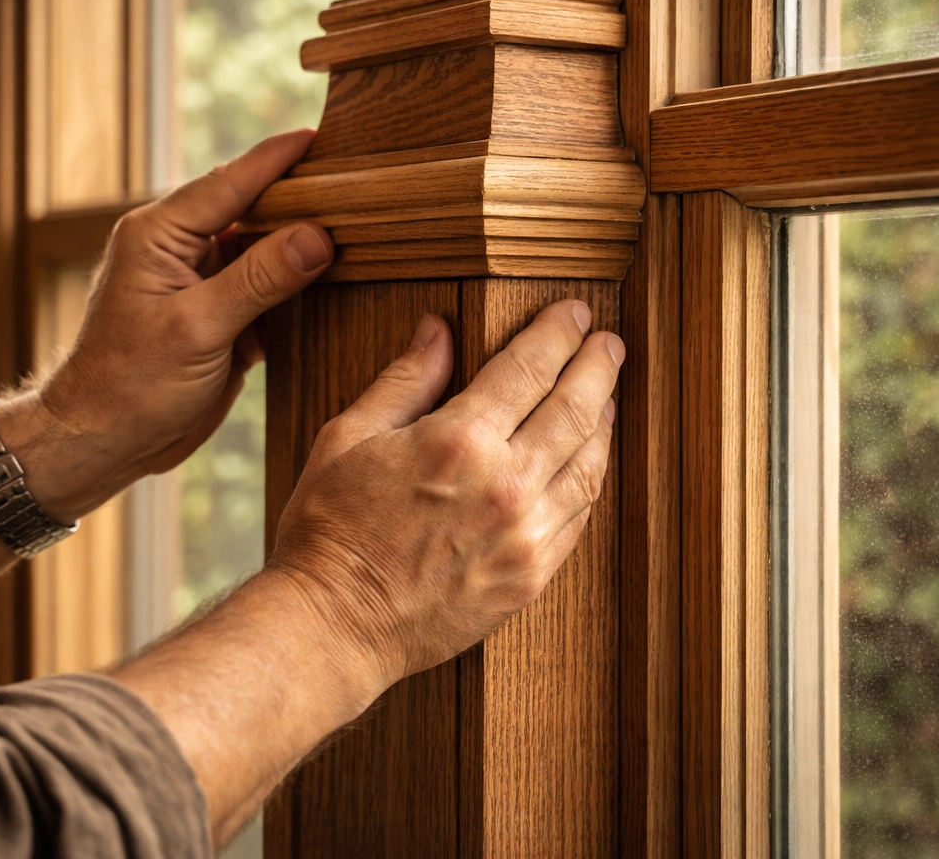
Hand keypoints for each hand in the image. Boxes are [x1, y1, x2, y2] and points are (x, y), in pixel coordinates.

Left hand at [3, 129, 332, 520]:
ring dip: (302, 243)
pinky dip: (296, 285)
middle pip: (250, 208)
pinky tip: (333, 277)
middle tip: (354, 180)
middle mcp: (178, 249)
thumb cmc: (128, 385)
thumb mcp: (198, 328)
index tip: (320, 136)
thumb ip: (258, 279)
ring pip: (262, 249)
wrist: (101, 442)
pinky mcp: (217, 318)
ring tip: (356, 222)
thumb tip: (317, 234)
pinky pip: (265, 288)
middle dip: (298, 197)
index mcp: (159, 234)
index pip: (230, 182)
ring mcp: (199, 283)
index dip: (277, 159)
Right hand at [269, 301, 622, 687]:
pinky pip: (579, 517)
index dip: (558, 333)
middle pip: (576, 408)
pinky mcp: (531, 578)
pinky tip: (587, 460)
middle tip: (608, 341)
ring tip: (608, 394)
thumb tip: (438, 330)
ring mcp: (525, 537)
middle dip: (598, 365)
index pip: (530, 368)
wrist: (335, 625)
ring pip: (590, 464)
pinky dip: (591, 478)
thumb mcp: (349, 437)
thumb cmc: (329, 530)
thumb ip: (404, 381)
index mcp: (459, 441)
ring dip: (605, 420)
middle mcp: (505, 486)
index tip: (573, 313)